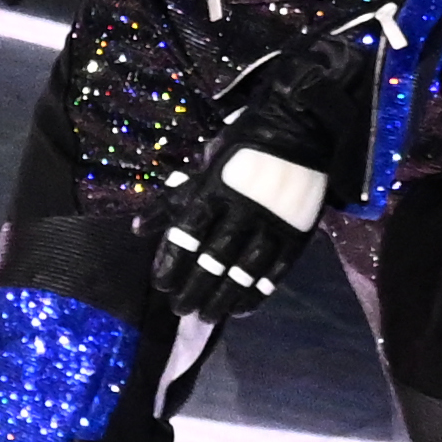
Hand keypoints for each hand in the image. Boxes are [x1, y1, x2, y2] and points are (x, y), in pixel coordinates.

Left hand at [147, 37, 372, 321]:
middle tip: (179, 308)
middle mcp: (242, 211)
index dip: (172, 263)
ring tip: (207, 315)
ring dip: (222, 297)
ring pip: (244, 272)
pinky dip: (258, 292)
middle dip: (193, 288)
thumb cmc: (245, 143)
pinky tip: (243, 308)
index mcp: (216, 190)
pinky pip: (275, 271)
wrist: (302, 126)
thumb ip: (174, 199)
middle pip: (213, 260)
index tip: (161, 284)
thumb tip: (139, 229)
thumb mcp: (205, 165)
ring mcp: (272, 224)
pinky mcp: (296, 233)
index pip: (187, 236)